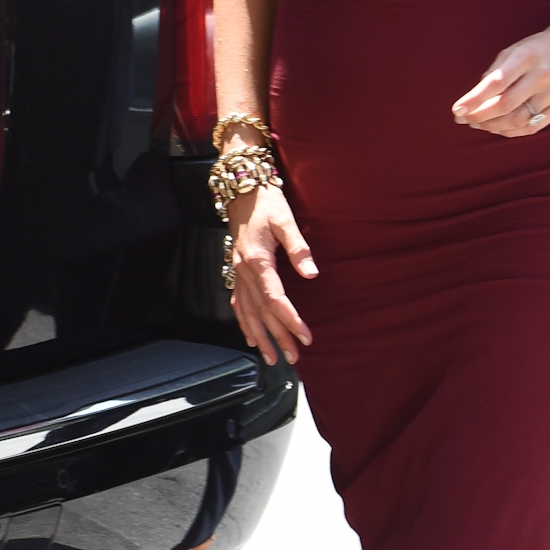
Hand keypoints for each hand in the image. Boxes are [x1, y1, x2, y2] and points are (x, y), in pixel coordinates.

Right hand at [226, 182, 317, 368]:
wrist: (242, 191)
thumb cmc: (266, 203)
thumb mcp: (286, 220)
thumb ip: (299, 248)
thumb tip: (312, 274)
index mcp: (258, 261)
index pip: (275, 299)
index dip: (290, 320)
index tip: (305, 336)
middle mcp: (244, 271)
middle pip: (262, 312)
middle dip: (278, 337)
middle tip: (294, 357)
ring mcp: (238, 273)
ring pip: (247, 313)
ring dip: (260, 337)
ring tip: (272, 359)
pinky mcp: (237, 271)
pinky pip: (238, 303)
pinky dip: (244, 323)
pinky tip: (250, 338)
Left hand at [452, 28, 549, 136]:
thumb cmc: (537, 49)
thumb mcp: (513, 50)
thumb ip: (495, 72)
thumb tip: (474, 99)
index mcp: (526, 56)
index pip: (496, 83)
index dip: (474, 99)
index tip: (457, 109)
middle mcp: (542, 75)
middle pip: (506, 105)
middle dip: (480, 116)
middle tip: (464, 119)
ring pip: (518, 120)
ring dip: (493, 126)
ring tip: (478, 124)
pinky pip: (533, 127)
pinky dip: (512, 131)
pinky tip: (498, 128)